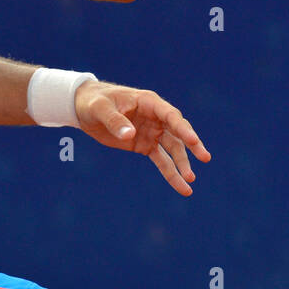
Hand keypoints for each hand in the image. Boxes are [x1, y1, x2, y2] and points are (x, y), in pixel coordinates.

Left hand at [73, 80, 210, 194]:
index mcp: (148, 102)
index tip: (193, 140)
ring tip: (190, 182)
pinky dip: (171, 173)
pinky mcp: (145, 145)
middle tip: (204, 157)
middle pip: (177, 132)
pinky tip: (181, 187)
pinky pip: (161, 160)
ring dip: (182, 164)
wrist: (84, 108)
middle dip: (191, 145)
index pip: (170, 115)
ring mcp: (152, 132)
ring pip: (173, 149)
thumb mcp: (100, 109)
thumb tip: (130, 135)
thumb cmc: (94, 102)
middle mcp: (155, 117)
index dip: (182, 128)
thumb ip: (115, 121)